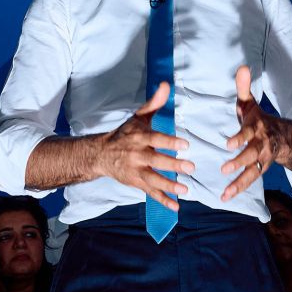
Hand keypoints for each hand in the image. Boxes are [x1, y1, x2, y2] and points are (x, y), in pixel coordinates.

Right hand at [94, 84, 193, 211]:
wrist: (100, 154)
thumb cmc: (124, 134)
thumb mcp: (137, 117)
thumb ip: (154, 103)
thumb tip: (166, 85)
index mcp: (138, 137)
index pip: (155, 139)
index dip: (169, 142)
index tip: (185, 144)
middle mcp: (136, 155)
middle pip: (156, 161)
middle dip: (173, 165)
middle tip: (190, 167)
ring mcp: (135, 171)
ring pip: (153, 179)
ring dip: (169, 186)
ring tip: (185, 190)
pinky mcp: (136, 183)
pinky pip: (150, 193)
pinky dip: (163, 201)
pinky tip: (176, 206)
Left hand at [221, 66, 275, 199]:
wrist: (283, 137)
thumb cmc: (258, 119)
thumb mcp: (251, 104)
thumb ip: (244, 87)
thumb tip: (242, 66)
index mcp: (257, 127)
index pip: (248, 133)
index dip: (240, 138)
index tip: (229, 144)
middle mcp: (262, 144)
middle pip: (252, 154)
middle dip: (239, 161)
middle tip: (225, 168)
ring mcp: (263, 159)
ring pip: (252, 172)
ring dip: (239, 183)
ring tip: (225, 193)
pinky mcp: (260, 169)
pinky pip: (250, 181)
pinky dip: (238, 189)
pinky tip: (225, 197)